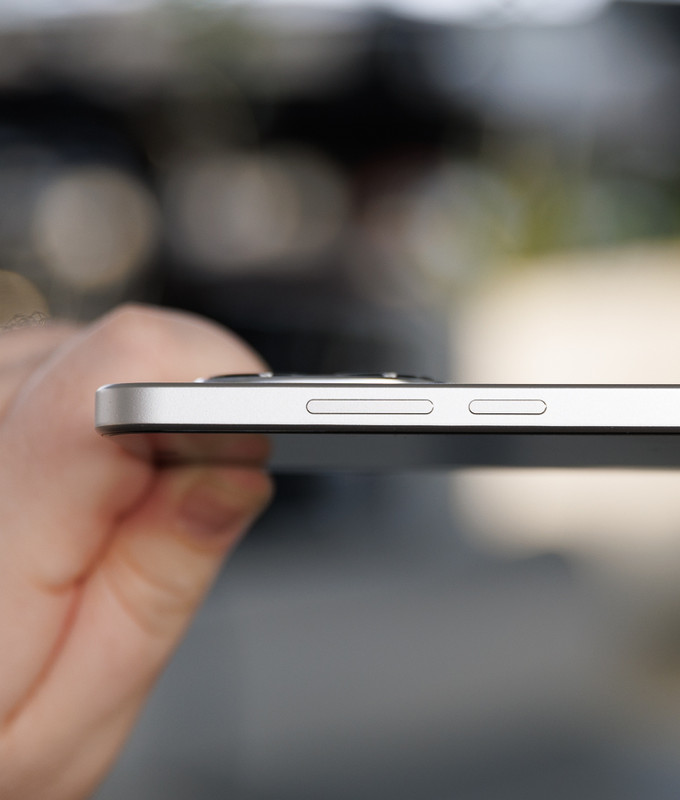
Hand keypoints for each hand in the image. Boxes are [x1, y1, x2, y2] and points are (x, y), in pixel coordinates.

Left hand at [0, 305, 271, 798]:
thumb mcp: (74, 720)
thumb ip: (159, 583)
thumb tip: (238, 470)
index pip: (127, 369)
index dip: (216, 389)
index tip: (248, 445)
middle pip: (113, 352)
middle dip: (177, 421)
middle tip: (156, 528)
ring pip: (77, 350)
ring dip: (122, 416)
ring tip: (92, 524)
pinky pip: (33, 367)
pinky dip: (75, 417)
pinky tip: (59, 497)